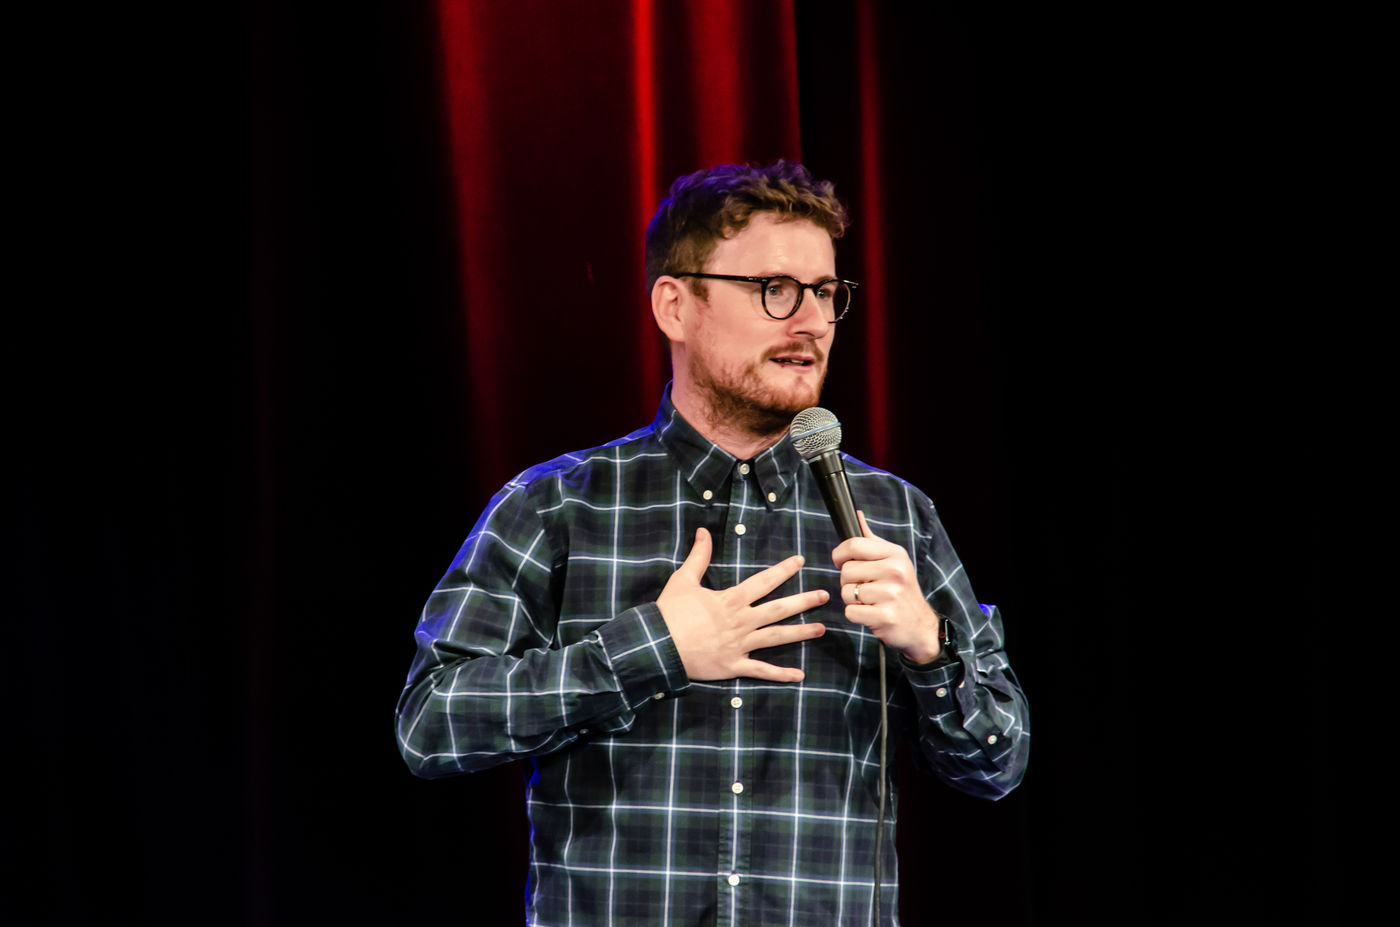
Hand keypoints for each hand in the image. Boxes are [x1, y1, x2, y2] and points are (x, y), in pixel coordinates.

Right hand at [658, 528, 828, 681]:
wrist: (658, 645)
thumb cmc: (669, 612)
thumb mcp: (684, 580)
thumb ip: (698, 556)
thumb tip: (703, 531)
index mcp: (731, 600)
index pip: (763, 582)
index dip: (783, 570)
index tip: (800, 562)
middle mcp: (741, 621)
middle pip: (778, 609)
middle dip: (803, 601)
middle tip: (825, 595)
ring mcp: (739, 645)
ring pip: (776, 638)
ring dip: (800, 633)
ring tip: (822, 629)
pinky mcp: (733, 665)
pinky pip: (761, 671)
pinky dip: (780, 675)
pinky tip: (799, 675)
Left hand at [832, 511, 942, 663]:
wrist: (920, 626)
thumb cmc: (901, 590)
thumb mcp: (893, 560)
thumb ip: (871, 540)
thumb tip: (857, 516)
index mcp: (895, 554)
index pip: (854, 545)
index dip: (840, 554)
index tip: (841, 562)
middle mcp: (895, 571)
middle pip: (846, 571)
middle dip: (849, 582)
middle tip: (865, 588)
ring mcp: (891, 594)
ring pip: (846, 592)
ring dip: (852, 600)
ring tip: (871, 601)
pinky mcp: (885, 616)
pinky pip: (850, 612)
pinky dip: (856, 615)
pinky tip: (871, 614)